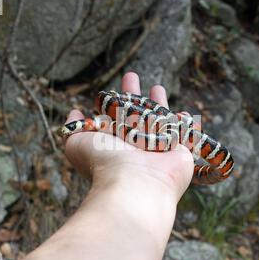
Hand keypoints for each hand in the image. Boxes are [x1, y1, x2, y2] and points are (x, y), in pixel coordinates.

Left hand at [64, 72, 193, 201]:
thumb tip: (75, 112)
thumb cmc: (106, 162)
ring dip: (158, 103)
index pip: (112, 116)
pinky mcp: (179, 150)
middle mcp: (135, 143)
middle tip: (131, 76)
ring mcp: (157, 146)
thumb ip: (74, 126)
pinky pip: (182, 131)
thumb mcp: (78, 142)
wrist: (136, 184)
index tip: (110, 90)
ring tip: (157, 86)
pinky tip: (184, 113)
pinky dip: (184, 122)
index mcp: (114, 141)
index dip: (111, 101)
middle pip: (134, 112)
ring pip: (158, 119)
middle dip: (133, 94)